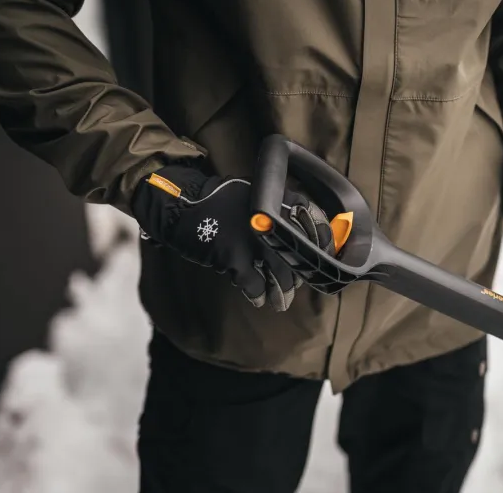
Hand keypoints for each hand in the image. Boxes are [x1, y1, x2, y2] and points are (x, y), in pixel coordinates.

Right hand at [131, 164, 334, 310]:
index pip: (313, 221)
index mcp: (274, 200)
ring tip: (281, 303)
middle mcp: (268, 218)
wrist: (180, 205)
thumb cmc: (218, 205)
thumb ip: (275, 215)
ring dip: (282, 292)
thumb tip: (301, 243)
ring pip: (280, 273)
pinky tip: (258, 299)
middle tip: (294, 288)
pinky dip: (258, 295)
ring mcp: (251, 237)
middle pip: (297, 255)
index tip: (322, 261)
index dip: (322, 244)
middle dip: (298, 277)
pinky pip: (254, 284)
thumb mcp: (252, 198)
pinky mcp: (233, 255)